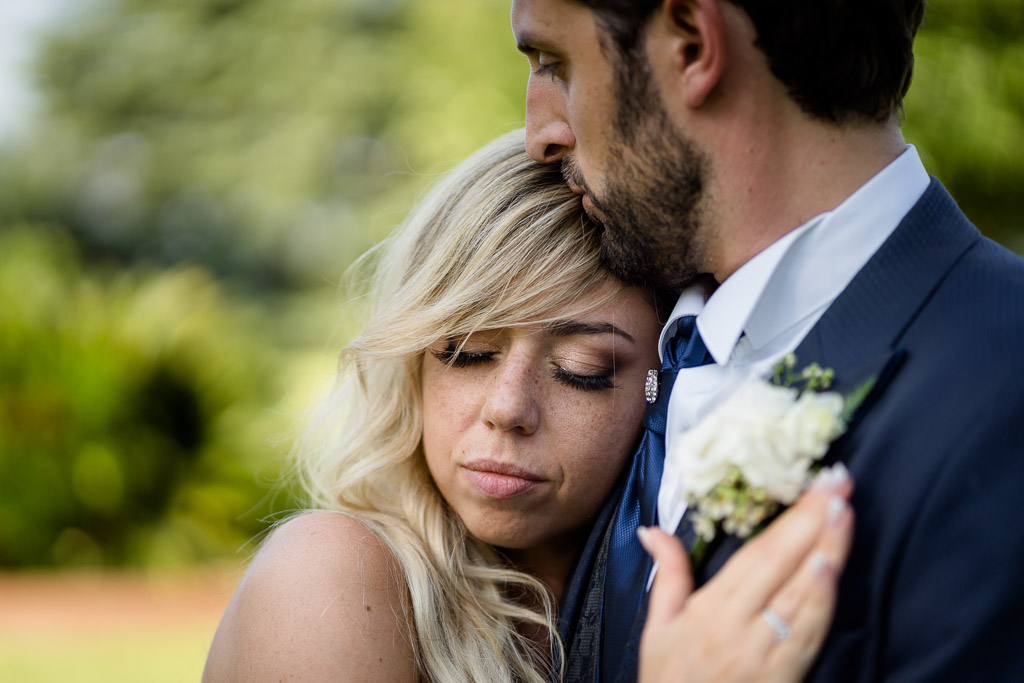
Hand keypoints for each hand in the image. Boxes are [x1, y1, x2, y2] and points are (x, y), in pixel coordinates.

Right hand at [638, 464, 854, 682]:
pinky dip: (824, 600)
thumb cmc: (670, 680)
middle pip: (783, 566)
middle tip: (839, 485)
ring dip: (829, 552)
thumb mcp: (658, 628)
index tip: (812, 488)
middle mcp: (740, 628)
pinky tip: (835, 571)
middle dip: (814, 522)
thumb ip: (668, 575)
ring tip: (845, 514)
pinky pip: (809, 632)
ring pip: (803, 596)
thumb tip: (653, 531)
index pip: (756, 555)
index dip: (787, 520)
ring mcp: (766, 653)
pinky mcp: (786, 675)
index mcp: (709, 611)